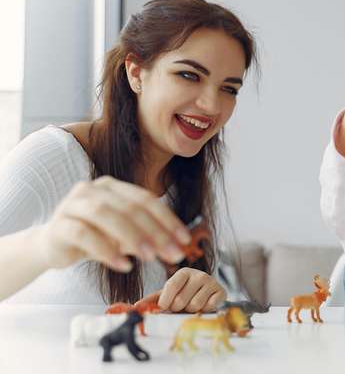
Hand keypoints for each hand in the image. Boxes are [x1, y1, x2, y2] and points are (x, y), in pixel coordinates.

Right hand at [36, 176, 190, 271]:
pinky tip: (122, 264)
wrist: (52, 246)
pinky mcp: (59, 225)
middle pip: (130, 207)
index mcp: (113, 187)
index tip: (185, 240)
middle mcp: (93, 190)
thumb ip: (149, 236)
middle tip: (173, 253)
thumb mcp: (125, 236)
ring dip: (133, 237)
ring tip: (150, 257)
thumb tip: (181, 246)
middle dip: (156, 231)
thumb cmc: (95, 237)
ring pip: (106, 215)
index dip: (168, 219)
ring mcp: (73, 204)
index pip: (146, 199)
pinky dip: (106, 250)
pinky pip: (84, 234)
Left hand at [140, 267, 225, 312]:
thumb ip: (151, 300)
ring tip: (194, 305)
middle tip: (183, 305)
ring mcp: (211, 282)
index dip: (166, 301)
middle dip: (179, 308)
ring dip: (192, 311)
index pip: (171, 286)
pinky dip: (205, 311)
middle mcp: (198, 274)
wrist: (209, 294)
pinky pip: (208, 308)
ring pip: (195, 306)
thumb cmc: (185, 294)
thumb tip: (134, 307)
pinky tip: (205, 305)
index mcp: (183, 272)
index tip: (165, 307)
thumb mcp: (168, 294)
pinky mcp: (221, 292)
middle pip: (181, 301)